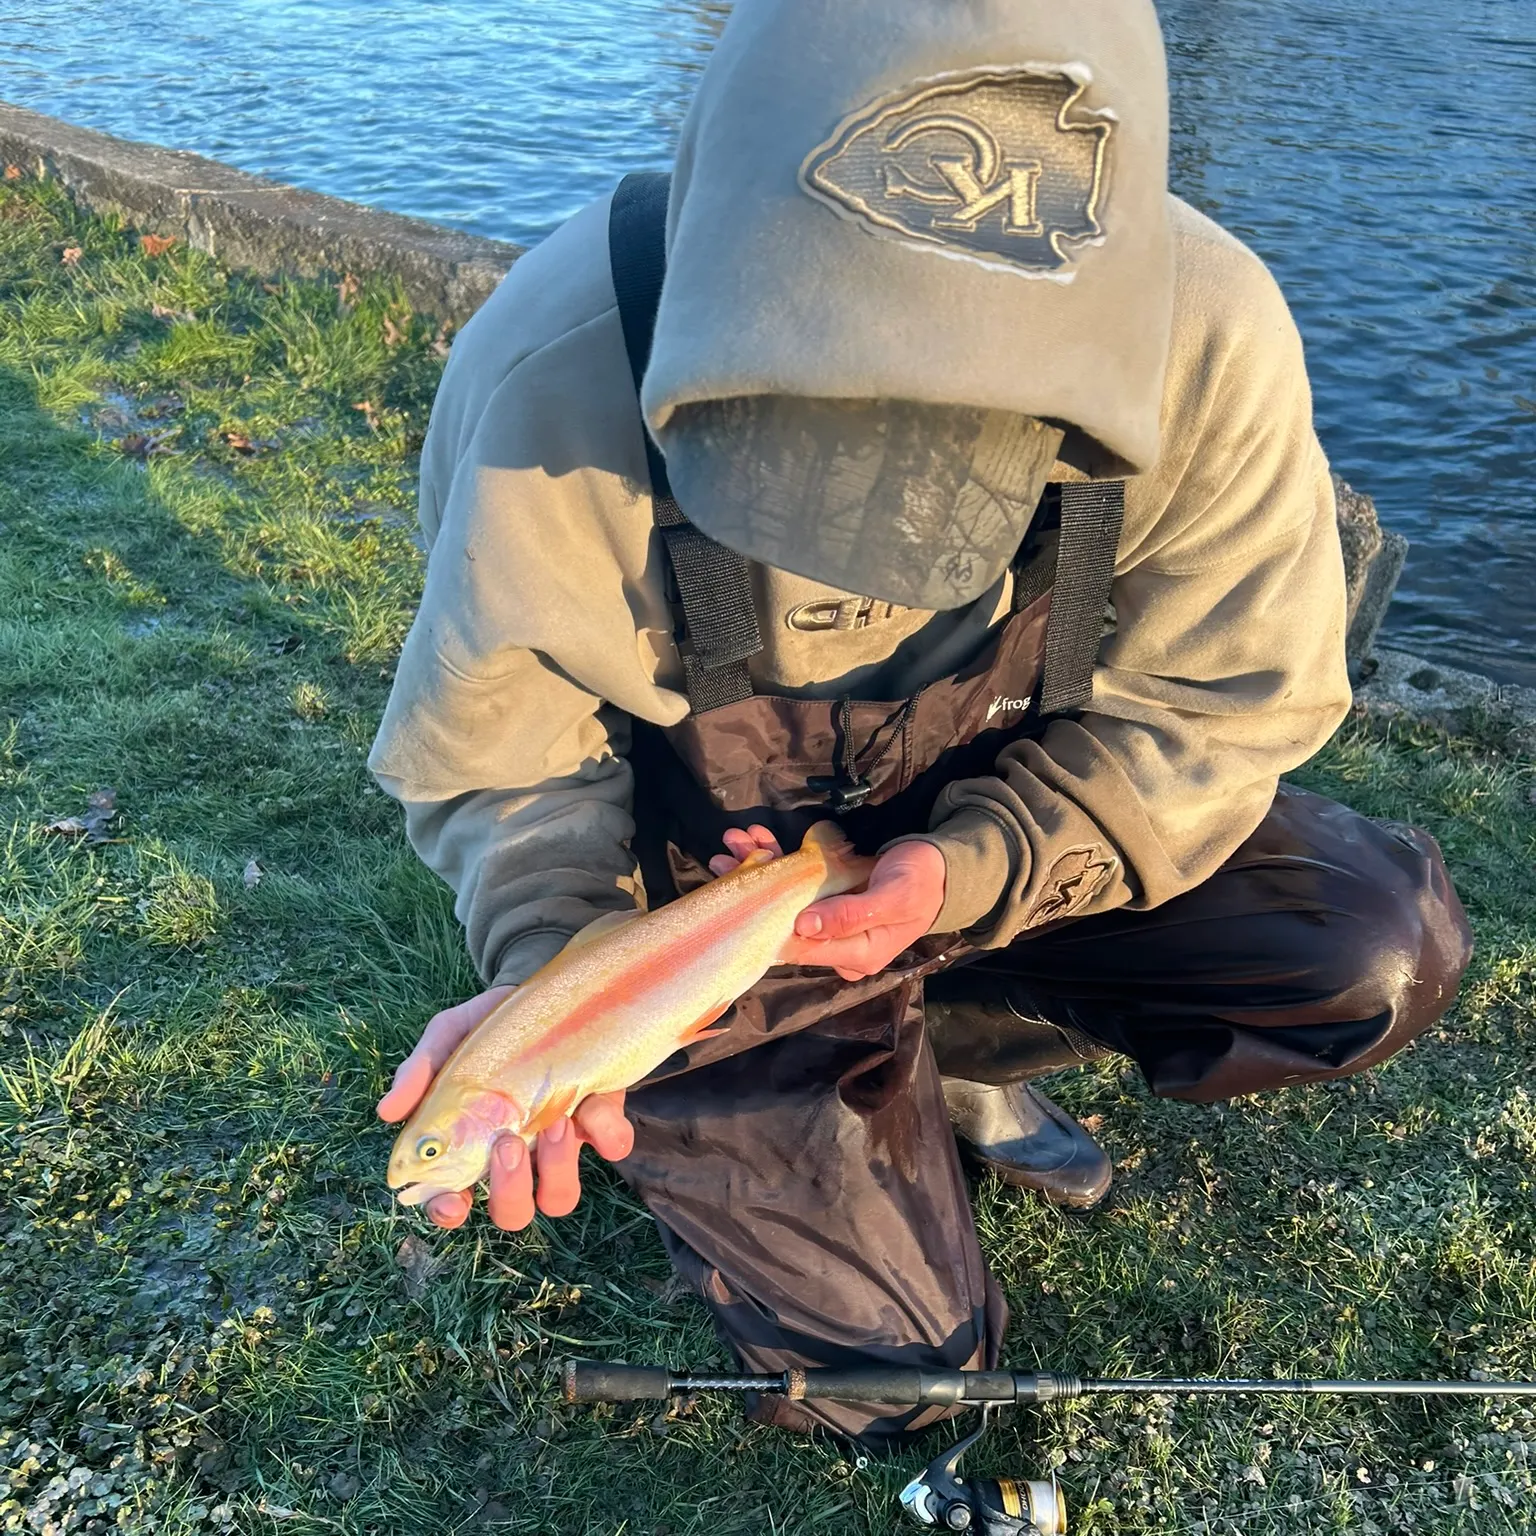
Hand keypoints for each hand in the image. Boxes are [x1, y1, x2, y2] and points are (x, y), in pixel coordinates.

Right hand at [376, 983, 633, 1231]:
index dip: (449, 1211)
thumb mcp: (448, 1035)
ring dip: (557, 1169)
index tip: (453, 1199)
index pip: (452, 1201)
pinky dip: (607, 1134)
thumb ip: (420, 1069)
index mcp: (471, 1146)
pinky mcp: (601, 1119)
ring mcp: (559, 1144)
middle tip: (506, 1143)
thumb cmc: (485, 1028)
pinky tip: (592, 1103)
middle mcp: (516, 1156)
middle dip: (510, 1192)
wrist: (540, 992)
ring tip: (555, 1123)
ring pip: (560, 1196)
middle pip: (513, 1213)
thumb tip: (388, 1112)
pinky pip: (613, 1146)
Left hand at [710, 825, 945, 981]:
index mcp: (855, 955)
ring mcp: (832, 923)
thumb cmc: (923, 881)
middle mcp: (837, 946)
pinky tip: (758, 841)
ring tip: (734, 840)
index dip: (763, 918)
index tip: (737, 886)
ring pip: (784, 902)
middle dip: (752, 887)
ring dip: (758, 870)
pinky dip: (777, 862)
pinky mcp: (830, 902)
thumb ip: (851, 914)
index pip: (798, 946)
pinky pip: (797, 886)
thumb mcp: (893, 896)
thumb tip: (803, 927)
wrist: (943, 866)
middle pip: (782, 923)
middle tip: (723, 856)